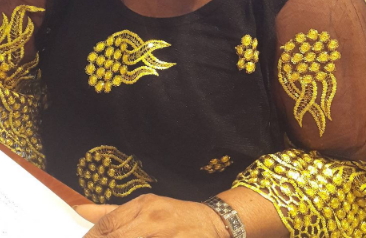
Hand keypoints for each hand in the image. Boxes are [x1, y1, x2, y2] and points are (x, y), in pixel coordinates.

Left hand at [77, 193, 228, 237]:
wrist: (211, 223)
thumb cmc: (174, 214)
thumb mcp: (146, 205)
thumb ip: (112, 211)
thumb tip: (80, 210)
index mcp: (144, 205)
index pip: (109, 223)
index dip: (92, 237)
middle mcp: (153, 220)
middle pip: (116, 237)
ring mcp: (165, 236)